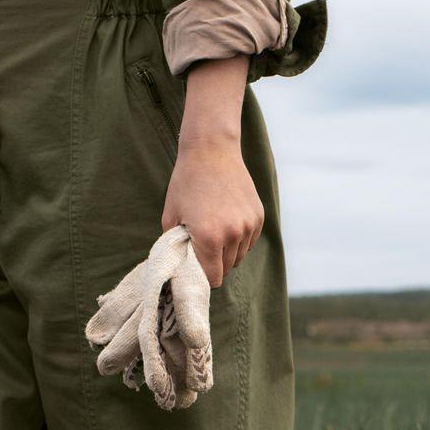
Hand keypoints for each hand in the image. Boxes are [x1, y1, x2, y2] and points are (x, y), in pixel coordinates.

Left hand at [160, 56, 260, 286]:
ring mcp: (248, 225)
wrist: (211, 151)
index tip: (196, 270)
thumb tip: (179, 266)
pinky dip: (239, 239)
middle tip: (202, 247)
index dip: (203, 278)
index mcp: (208, 238)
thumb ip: (175, 245)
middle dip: (214, 264)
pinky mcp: (258, 217)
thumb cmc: (186, 183)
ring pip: (239, 256)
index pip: (212, 278)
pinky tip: (227, 222)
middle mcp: (233, 234)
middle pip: (226, 269)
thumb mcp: (171, 216)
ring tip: (215, 231)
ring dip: (228, 252)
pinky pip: (249, 241)